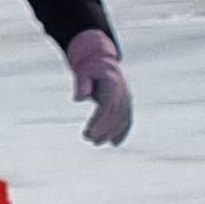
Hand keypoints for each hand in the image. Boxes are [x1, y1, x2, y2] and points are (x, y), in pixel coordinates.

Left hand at [67, 29, 131, 144]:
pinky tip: (114, 143)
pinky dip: (122, 132)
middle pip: (115, 115)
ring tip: (95, 142)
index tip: (88, 132)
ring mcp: (127, 98)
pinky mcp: (126, 104)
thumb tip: (78, 99)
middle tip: (88, 139)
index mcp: (113, 83)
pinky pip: (127, 119)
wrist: (103, 60)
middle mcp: (123, 92)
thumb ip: (81, 84)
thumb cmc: (89, 67)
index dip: (99, 121)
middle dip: (103, 129)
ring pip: (122, 119)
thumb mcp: (83, 71)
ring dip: (110, 133)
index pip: (108, 106)